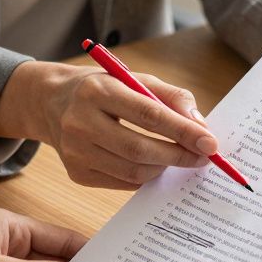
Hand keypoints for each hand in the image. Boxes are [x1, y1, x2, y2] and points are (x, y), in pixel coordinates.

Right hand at [0, 61, 218, 189]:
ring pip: (132, 171)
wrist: (52, 103)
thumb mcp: (135, 79)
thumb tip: (200, 127)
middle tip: (203, 157)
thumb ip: (172, 97)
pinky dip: (145, 177)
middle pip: (139, 149)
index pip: (148, 115)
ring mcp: (74, 151)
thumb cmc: (102, 89)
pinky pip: (122, 183)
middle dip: (178, 155)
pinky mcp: (75, 174)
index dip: (183, 131)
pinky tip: (153, 164)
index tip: (210, 143)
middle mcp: (80, 122)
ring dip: (164, 168)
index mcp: (97, 90)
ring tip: (177, 157)